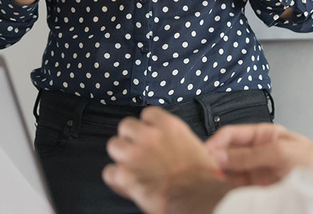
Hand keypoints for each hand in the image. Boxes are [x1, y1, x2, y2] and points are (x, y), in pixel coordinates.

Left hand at [102, 107, 231, 213]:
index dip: (147, 126)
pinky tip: (127, 184)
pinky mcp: (126, 175)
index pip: (147, 114)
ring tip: (131, 168)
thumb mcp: (195, 147)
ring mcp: (135, 154)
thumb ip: (176, 140)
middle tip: (138, 152)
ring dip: (121, 156)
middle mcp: (150, 135)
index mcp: (169, 126)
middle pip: (126, 126)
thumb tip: (170, 145)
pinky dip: (116, 180)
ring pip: (114, 145)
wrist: (197, 198)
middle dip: (130, 139)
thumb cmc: (202, 179)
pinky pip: (109, 172)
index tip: (150, 135)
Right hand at [205, 123, 312, 185]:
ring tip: (207, 181)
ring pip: (228, 171)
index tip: (203, 153)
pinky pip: (236, 187)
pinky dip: (225, 188)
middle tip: (202, 170)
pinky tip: (219, 190)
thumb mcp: (283, 153)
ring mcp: (257, 171)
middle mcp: (257, 152)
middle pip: (227, 153)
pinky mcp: (258, 189)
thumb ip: (252, 154)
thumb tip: (223, 154)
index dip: (215, 142)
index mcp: (264, 135)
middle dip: (213, 160)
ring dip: (217, 175)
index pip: (231, 135)